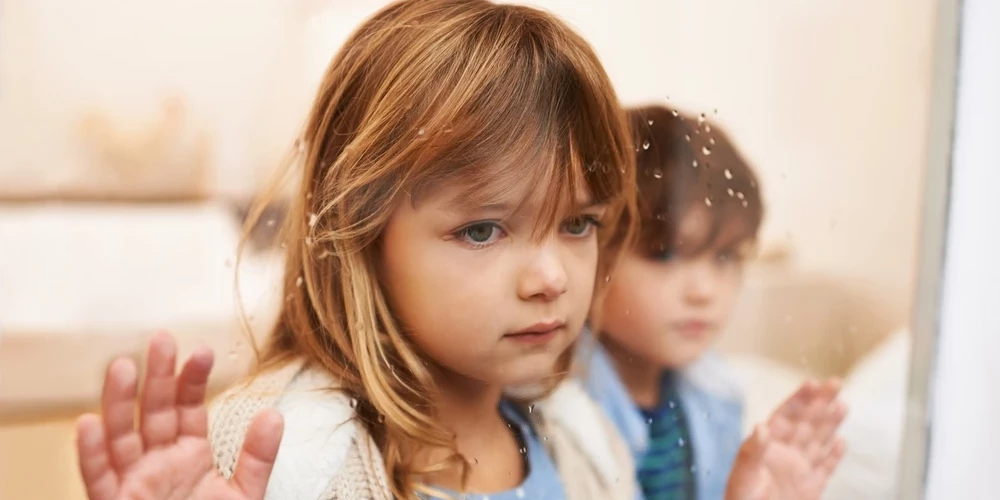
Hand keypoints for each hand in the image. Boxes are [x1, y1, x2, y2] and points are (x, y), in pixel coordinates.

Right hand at [76, 331, 283, 499]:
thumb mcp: (244, 495)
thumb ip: (258, 458)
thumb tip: (274, 415)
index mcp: (189, 456)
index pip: (188, 409)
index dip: (192, 380)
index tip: (203, 351)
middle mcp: (158, 464)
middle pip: (153, 413)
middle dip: (156, 376)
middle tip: (161, 338)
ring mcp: (134, 484)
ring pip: (121, 437)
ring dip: (119, 403)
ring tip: (123, 367)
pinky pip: (98, 480)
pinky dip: (91, 454)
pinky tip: (88, 424)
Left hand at [725, 379, 847, 499]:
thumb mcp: (742, 477)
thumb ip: (752, 452)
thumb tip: (761, 426)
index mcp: (766, 447)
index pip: (785, 417)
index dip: (799, 399)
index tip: (811, 383)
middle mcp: (784, 455)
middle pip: (806, 423)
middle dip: (820, 403)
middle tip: (835, 382)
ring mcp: (798, 471)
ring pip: (818, 441)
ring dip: (830, 423)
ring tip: (842, 404)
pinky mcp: (809, 489)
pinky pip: (824, 469)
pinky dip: (834, 456)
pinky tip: (842, 442)